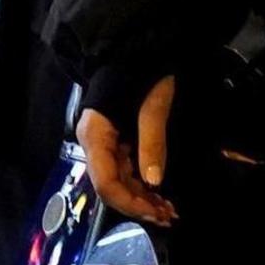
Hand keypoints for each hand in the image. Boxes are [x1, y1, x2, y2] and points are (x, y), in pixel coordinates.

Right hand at [77, 77, 177, 226]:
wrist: (140, 49)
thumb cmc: (145, 72)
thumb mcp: (154, 104)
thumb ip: (151, 141)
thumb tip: (154, 182)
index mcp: (95, 134)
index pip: (106, 182)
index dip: (130, 202)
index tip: (156, 212)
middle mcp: (94, 144)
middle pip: (112, 186)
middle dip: (139, 204)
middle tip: (170, 215)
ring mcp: (105, 145)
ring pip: (120, 182)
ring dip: (142, 199)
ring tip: (169, 210)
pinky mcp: (116, 143)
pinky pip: (126, 171)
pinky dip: (142, 185)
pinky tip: (160, 196)